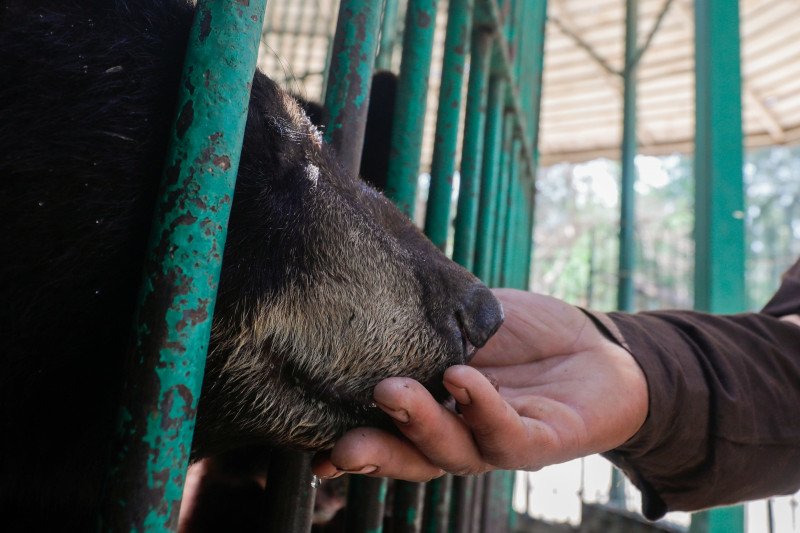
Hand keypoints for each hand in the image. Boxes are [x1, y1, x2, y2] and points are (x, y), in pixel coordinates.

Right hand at [312, 289, 647, 480]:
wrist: (596, 346)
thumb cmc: (524, 337)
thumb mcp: (466, 323)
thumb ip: (426, 324)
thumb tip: (371, 297)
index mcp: (438, 414)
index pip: (390, 438)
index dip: (353, 450)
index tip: (314, 454)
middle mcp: (463, 437)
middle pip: (414, 458)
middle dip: (376, 454)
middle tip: (341, 445)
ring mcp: (501, 442)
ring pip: (455, 452)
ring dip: (421, 425)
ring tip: (393, 392)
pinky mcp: (544, 440)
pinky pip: (508, 435)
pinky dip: (481, 407)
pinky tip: (461, 378)